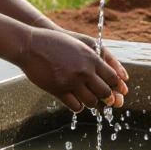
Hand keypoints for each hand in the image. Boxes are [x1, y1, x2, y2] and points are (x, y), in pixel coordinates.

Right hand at [13, 27, 128, 111]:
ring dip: (93, 103)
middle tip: (109, 102)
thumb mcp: (78, 45)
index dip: (117, 87)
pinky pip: (75, 106)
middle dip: (109, 99)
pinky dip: (79, 106)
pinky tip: (77, 102)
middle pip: (105, 92)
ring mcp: (71, 82)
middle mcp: (84, 71)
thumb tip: (106, 68)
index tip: (118, 91)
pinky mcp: (59, 90)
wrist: (31, 45)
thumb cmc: (55, 42)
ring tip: (92, 101)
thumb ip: (93, 57)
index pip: (112, 77)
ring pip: (91, 102)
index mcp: (91, 58)